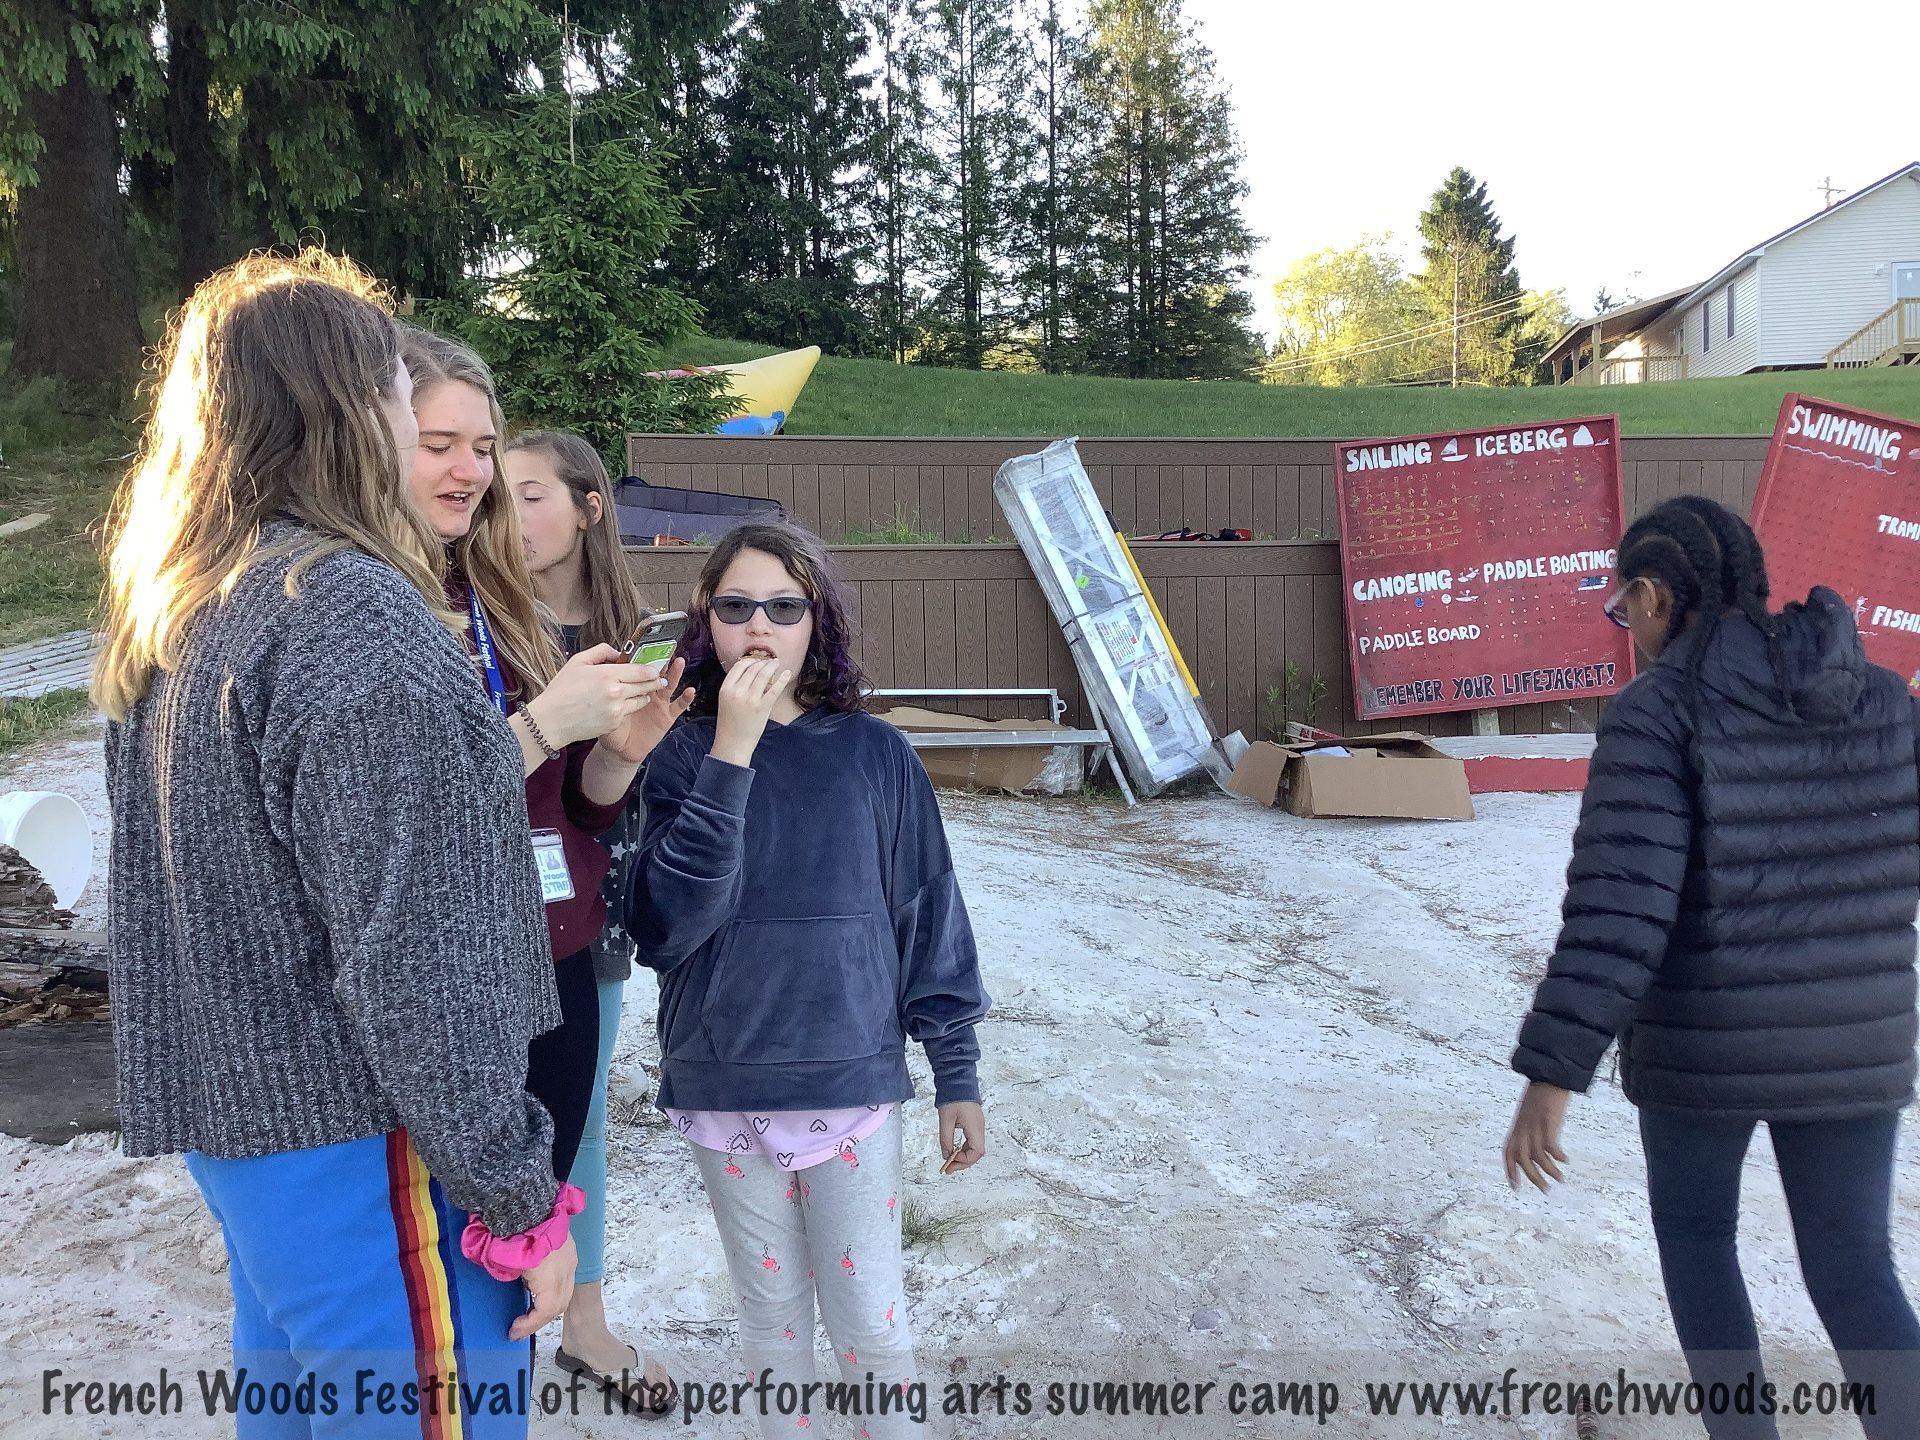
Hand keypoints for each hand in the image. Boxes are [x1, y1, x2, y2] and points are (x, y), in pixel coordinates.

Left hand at [509, 1234, 576, 1341]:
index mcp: (551, 1277)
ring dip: (549, 1307)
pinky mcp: (570, 1249)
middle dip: (540, 1320)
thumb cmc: (514, 1233)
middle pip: (559, 1304)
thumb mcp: (507, 1262)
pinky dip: (554, 1292)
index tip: (512, 1332)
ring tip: (530, 1312)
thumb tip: (510, 1290)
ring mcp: (571, 1259)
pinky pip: (566, 1279)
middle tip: (520, 1327)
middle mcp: (566, 1270)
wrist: (530, 1202)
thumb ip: (511, 1279)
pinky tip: (540, 1291)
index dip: (529, 1325)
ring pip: (566, 1293)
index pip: (545, 1310)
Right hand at [528, 644, 665, 747]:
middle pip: (646, 686)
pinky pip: (629, 712)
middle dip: (654, 682)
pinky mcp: (615, 724)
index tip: (656, 669)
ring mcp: (617, 710)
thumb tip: (619, 652)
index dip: (652, 669)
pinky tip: (621, 704)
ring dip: (643, 695)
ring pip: (641, 700)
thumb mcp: (577, 662)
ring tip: (642, 691)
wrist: (551, 721)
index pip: (641, 671)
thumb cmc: (562, 690)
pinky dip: (628, 708)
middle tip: (660, 679)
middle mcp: (615, 693)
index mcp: (607, 674)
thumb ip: (601, 652)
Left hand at [599, 658, 695, 763]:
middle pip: (656, 673)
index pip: (638, 670)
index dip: (642, 660)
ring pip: (669, 685)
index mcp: (631, 687)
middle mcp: (647, 692)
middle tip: (665, 649)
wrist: (619, 749)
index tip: (644, 648)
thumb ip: (605, 692)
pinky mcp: (667, 716)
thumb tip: (602, 675)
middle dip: (661, 661)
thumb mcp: (604, 707)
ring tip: (679, 662)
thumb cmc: (610, 727)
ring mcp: (659, 703)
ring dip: (675, 673)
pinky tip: (689, 691)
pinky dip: (685, 698)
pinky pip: (679, 706)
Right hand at [709, 657, 792, 767]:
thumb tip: (749, 671)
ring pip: (764, 675)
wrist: (733, 743)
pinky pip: (775, 689)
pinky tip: (786, 673)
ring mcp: (751, 699)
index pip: (739, 666)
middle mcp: (738, 691)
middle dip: (763, 662)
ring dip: (772, 666)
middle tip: (769, 661)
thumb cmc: (729, 723)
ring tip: (776, 664)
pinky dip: (782, 679)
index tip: (756, 660)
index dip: (749, 660)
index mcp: (726, 688)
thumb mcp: (725, 701)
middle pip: (753, 669)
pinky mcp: (764, 707)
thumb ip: (734, 686)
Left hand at [937, 1101, 985, 1173]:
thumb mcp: (945, 1120)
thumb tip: (946, 1155)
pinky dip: (964, 1148)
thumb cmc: (953, 1097)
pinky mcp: (974, 1123)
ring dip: (963, 1156)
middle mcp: (979, 1128)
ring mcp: (978, 1125)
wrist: (958, 1081)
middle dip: (963, 1162)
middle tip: (949, 1168)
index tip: (950, 1163)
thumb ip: (946, 1139)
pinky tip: (955, 1149)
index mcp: (975, 1127)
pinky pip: (972, 1141)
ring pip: (975, 1148)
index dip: (964, 1161)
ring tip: (950, 1161)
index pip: (976, 1152)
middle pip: (977, 1152)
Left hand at [1503, 1082, 1570, 1193]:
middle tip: (1545, 1190)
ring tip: (1559, 1178)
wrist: (1549, 1075)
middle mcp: (1523, 1129)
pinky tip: (1566, 1160)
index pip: (1508, 1152)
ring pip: (1537, 1156)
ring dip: (1549, 1170)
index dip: (1510, 1170)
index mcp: (1516, 1127)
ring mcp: (1535, 1125)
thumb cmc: (1541, 1095)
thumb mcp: (1528, 1113)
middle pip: (1522, 1159)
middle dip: (1533, 1177)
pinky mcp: (1548, 1121)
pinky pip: (1550, 1145)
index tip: (1515, 1187)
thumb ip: (1528, 1128)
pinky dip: (1557, 1155)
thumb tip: (1535, 1145)